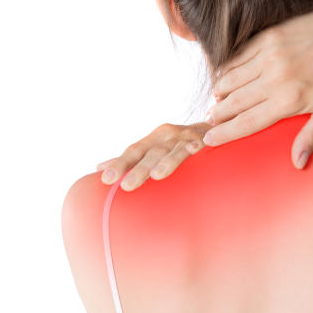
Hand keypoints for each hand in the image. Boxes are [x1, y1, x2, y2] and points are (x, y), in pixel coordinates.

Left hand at [96, 122, 210, 189]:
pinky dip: (197, 145)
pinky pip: (201, 143)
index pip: (133, 151)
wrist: (212, 126)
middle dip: (138, 169)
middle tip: (126, 186)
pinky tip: (195, 150)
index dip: (120, 164)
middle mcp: (168, 136)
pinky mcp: (205, 140)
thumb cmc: (177, 144)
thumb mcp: (153, 148)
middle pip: (151, 153)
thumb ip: (130, 159)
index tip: (105, 179)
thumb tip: (99, 168)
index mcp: (153, 139)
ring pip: (175, 150)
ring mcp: (187, 137)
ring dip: (167, 161)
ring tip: (156, 175)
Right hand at [203, 3, 312, 168]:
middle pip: (234, 102)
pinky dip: (228, 69)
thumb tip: (297, 164)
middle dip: (217, 115)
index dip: (226, 133)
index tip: (209, 140)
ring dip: (220, 92)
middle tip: (208, 122)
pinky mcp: (268, 37)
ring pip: (231, 78)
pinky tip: (225, 76)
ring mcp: (269, 55)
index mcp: (289, 101)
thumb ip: (311, 137)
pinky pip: (238, 56)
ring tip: (215, 102)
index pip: (248, 122)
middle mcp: (275, 78)